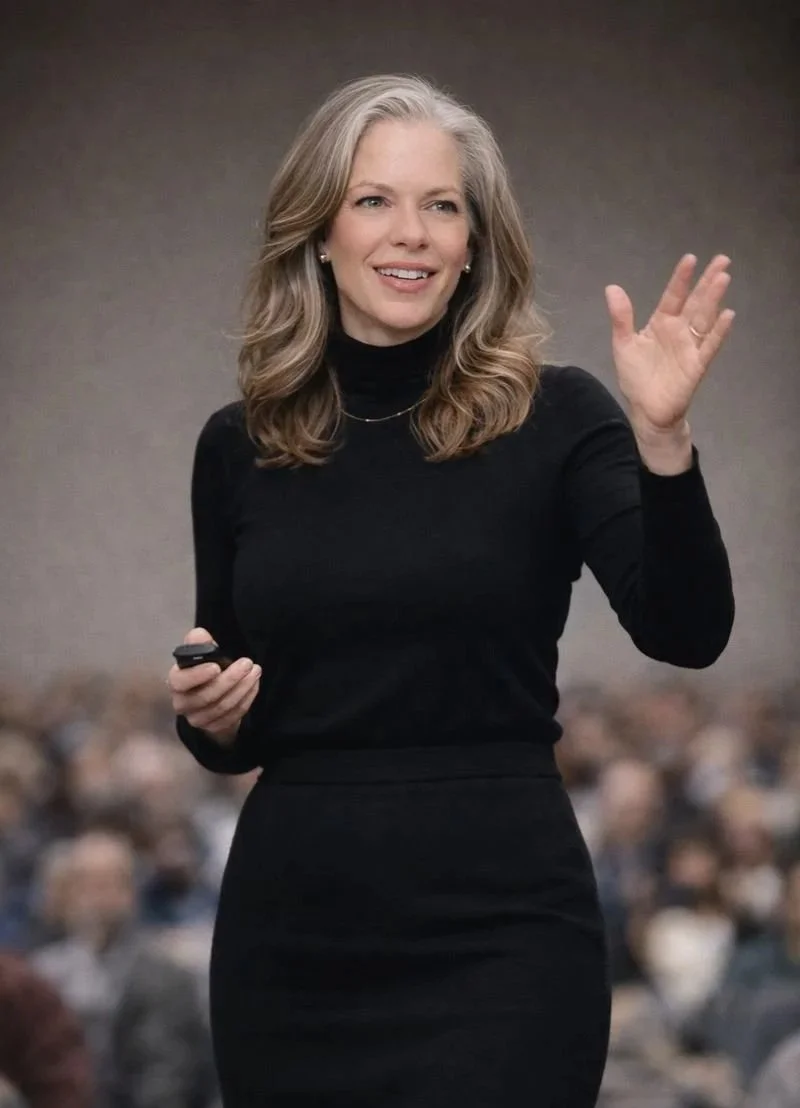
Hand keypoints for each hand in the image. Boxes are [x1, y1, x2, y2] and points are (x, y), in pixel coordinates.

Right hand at [167, 627, 261, 743]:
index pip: (180, 682)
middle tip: (247, 664)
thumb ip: (199, 642)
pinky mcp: (214, 727)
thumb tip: (200, 635)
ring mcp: (198, 719)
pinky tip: (253, 685)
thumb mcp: (202, 653)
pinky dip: (246, 699)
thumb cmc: (205, 670)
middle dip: (230, 679)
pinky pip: (233, 715)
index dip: (197, 675)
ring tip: (255, 672)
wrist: (213, 696)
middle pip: (206, 696)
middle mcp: (183, 704)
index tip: (216, 666)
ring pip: (222, 707)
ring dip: (242, 688)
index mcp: (176, 682)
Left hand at [605, 254, 735, 434]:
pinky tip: (727, 315)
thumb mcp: (623, 345)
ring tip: (724, 278)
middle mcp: (679, 331)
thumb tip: (612, 287)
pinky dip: (718, 332)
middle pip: (695, 302)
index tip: (690, 259)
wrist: (646, 410)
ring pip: (704, 318)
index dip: (681, 279)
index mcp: (661, 324)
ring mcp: (690, 347)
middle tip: (723, 259)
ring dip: (714, 299)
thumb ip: (621, 318)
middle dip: (707, 281)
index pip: (672, 296)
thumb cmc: (637, 377)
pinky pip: (709, 346)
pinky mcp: (697, 365)